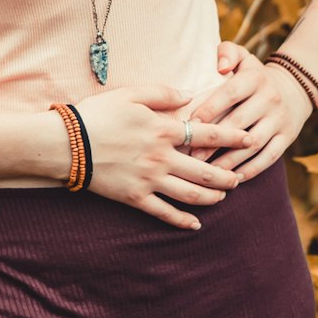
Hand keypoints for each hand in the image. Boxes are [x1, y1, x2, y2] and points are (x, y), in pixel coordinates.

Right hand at [71, 84, 255, 229]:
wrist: (67, 143)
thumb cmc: (98, 114)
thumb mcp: (130, 93)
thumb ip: (162, 93)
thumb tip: (188, 95)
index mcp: (163, 130)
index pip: (208, 133)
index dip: (232, 136)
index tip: (250, 138)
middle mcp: (162, 158)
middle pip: (205, 170)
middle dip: (227, 175)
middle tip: (240, 177)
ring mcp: (150, 181)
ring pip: (191, 194)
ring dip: (211, 197)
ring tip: (223, 197)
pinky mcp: (136, 198)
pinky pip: (165, 213)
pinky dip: (183, 221)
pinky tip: (196, 225)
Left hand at [185, 42, 312, 179]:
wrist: (293, 88)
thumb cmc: (254, 75)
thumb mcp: (243, 56)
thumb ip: (227, 52)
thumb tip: (220, 67)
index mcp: (254, 78)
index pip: (229, 94)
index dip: (209, 109)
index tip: (190, 125)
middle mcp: (269, 99)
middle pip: (239, 123)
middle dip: (214, 141)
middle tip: (192, 155)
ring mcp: (279, 120)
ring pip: (253, 144)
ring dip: (230, 160)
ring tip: (209, 172)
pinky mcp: (287, 138)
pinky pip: (268, 157)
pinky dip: (251, 170)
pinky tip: (232, 178)